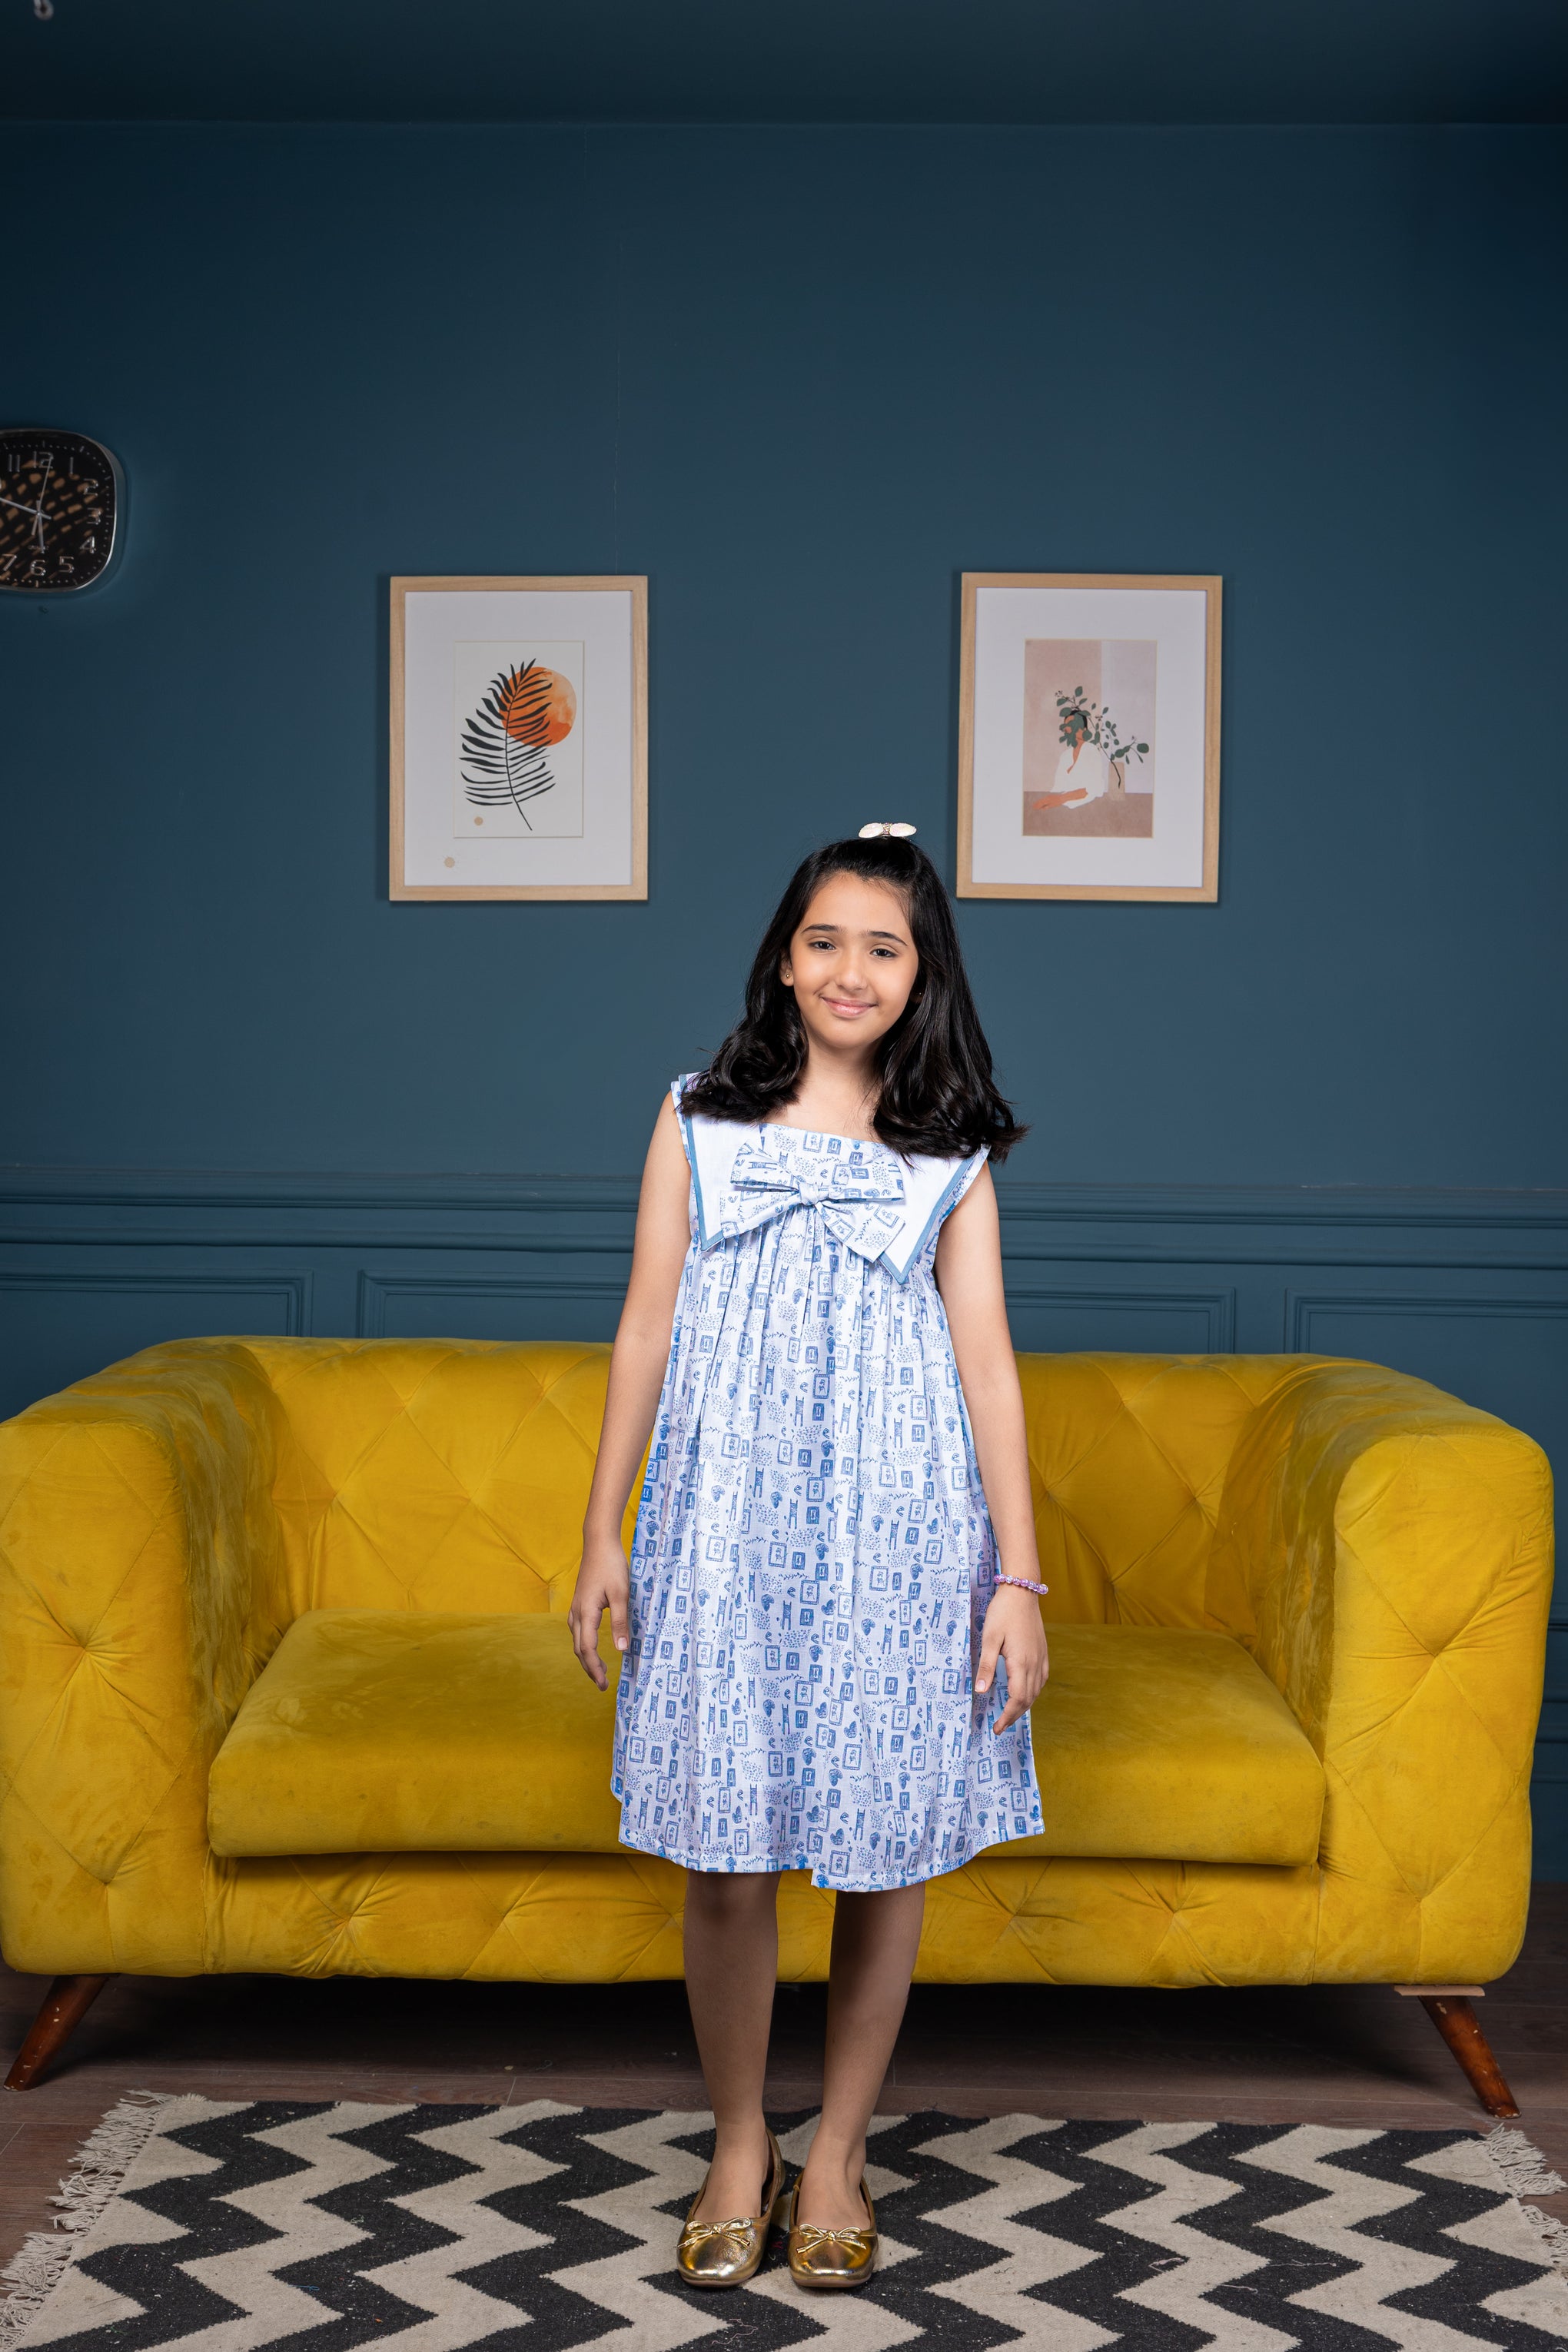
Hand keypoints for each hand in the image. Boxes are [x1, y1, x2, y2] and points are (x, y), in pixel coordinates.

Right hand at [568, 1530, 630, 1688]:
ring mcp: (575, 1608)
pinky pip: (578, 1631)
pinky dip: (584, 1645)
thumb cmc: (611, 1566)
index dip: (595, 1669)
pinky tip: (592, 1647)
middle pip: (579, 1649)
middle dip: (590, 1669)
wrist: (598, 1543)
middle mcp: (576, 1613)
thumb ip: (620, 1622)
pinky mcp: (579, 1604)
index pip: (587, 1649)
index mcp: (585, 1613)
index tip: (604, 1684)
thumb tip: (621, 1649)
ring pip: (577, 1641)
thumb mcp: (621, 1594)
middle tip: (603, 1685)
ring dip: (586, 1658)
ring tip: (600, 1670)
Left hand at [975, 1584, 1049, 1733]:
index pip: (1017, 1699)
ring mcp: (1041, 1657)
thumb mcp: (989, 1638)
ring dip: (1024, 1705)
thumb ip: (986, 1666)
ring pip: (1036, 1691)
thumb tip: (981, 1692)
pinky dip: (1033, 1692)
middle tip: (1000, 1725)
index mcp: (1021, 1663)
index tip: (997, 1727)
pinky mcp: (1043, 1651)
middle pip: (1028, 1699)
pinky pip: (1041, 1679)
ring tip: (1010, 1713)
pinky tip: (1026, 1692)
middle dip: (1014, 1715)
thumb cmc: (1002, 1612)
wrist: (1022, 1591)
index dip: (1008, 1716)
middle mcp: (1035, 1664)